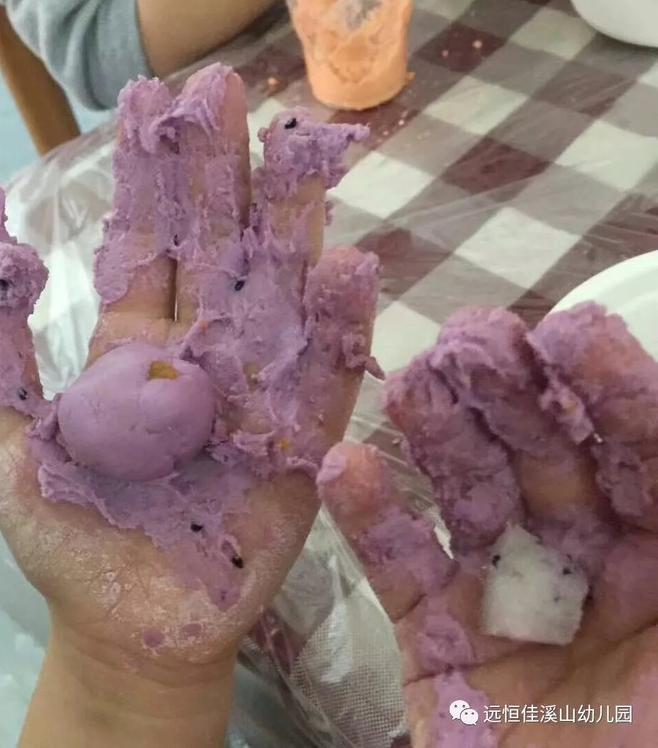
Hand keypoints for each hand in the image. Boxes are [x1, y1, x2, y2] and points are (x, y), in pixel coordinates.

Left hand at [0, 65, 377, 744]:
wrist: (131, 626)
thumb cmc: (70, 542)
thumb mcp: (9, 448)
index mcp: (135, 347)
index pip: (149, 244)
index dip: (151, 175)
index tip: (154, 99)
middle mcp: (203, 352)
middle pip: (218, 248)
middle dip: (223, 171)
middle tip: (229, 88)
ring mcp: (257, 390)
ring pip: (281, 293)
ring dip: (292, 223)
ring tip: (303, 149)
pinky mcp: (300, 440)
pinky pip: (326, 376)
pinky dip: (340, 325)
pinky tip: (350, 265)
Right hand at [320, 305, 657, 746]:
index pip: (641, 454)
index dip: (610, 392)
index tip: (568, 332)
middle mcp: (584, 566)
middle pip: (543, 461)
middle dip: (511, 396)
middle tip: (469, 335)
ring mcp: (502, 598)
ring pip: (469, 499)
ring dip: (439, 437)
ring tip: (410, 381)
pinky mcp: (434, 640)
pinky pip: (398, 570)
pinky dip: (370, 520)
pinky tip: (343, 464)